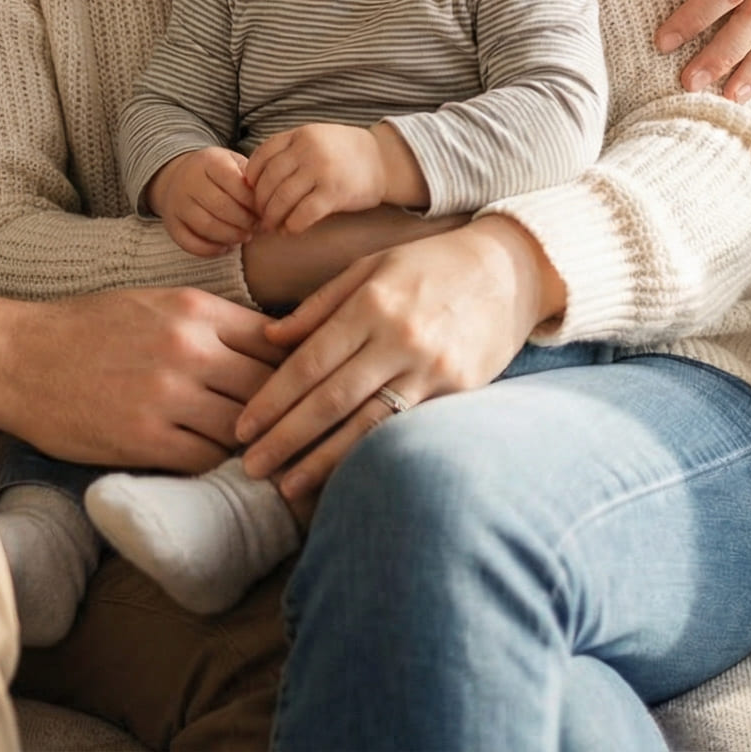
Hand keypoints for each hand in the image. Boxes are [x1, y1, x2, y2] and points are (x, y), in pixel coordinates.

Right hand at [0, 285, 282, 473]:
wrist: (17, 357)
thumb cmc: (85, 328)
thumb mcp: (151, 302)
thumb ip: (206, 321)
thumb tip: (267, 344)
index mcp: (193, 308)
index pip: (274, 340)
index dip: (293, 367)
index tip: (301, 388)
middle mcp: (188, 347)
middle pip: (269, 387)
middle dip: (284, 411)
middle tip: (296, 432)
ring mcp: (168, 395)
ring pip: (243, 429)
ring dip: (255, 446)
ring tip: (268, 460)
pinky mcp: (145, 440)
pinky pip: (207, 462)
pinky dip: (221, 469)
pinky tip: (224, 472)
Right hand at [148, 146, 257, 256]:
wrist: (181, 176)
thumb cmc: (218, 173)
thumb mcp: (234, 163)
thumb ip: (251, 177)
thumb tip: (266, 202)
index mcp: (209, 161)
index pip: (233, 181)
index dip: (252, 200)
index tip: (263, 208)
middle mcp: (189, 180)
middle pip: (221, 206)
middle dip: (245, 221)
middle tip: (257, 226)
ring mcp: (177, 202)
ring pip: (206, 226)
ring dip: (231, 236)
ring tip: (245, 236)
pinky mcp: (171, 224)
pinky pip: (190, 243)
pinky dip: (211, 250)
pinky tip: (226, 246)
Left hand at [235, 216, 561, 502]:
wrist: (508, 270)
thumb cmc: (428, 264)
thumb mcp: (369, 266)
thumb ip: (319, 305)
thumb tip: (269, 338)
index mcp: (371, 303)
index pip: (310, 362)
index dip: (272, 398)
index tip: (243, 426)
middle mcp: (399, 338)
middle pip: (331, 399)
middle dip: (286, 436)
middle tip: (250, 465)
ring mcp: (432, 369)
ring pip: (368, 425)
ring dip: (323, 460)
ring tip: (287, 486)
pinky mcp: (459, 392)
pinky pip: (405, 430)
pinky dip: (371, 455)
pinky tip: (344, 477)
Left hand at [245, 123, 414, 233]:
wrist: (383, 160)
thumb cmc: (344, 153)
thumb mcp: (315, 138)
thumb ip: (289, 151)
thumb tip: (255, 179)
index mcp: (300, 134)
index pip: (262, 155)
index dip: (252, 177)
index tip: (250, 192)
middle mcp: (308, 150)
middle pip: (269, 180)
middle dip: (259, 202)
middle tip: (258, 216)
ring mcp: (321, 170)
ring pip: (282, 198)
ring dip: (272, 217)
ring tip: (271, 227)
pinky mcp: (334, 193)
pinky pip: (303, 213)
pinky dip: (292, 225)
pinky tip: (291, 230)